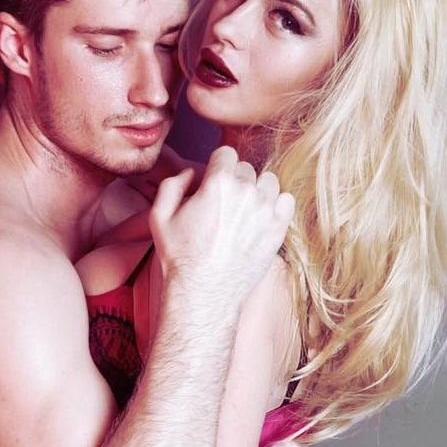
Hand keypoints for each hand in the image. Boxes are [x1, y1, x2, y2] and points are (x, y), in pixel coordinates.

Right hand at [150, 146, 294, 305]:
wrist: (203, 293)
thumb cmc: (180, 258)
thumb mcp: (159, 217)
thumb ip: (172, 185)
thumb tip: (191, 174)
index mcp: (218, 183)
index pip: (226, 153)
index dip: (217, 166)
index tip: (213, 182)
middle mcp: (246, 192)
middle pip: (246, 168)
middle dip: (235, 180)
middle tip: (224, 204)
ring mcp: (266, 210)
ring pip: (268, 181)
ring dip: (257, 190)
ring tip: (244, 210)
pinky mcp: (278, 229)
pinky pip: (287, 201)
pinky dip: (275, 205)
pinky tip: (261, 218)